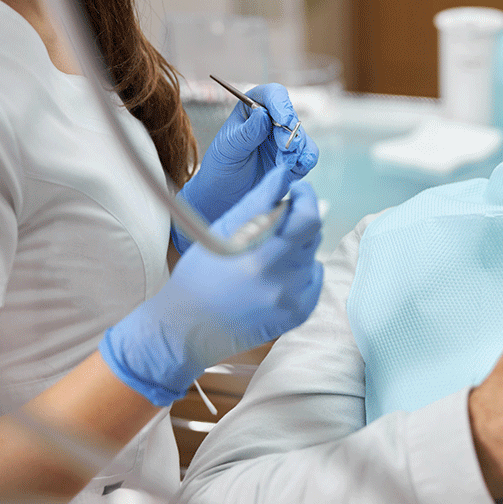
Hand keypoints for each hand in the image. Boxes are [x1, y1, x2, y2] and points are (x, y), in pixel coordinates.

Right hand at [101, 165, 323, 405]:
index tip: (296, 191)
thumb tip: (285, 174)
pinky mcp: (299, 313)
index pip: (308, 218)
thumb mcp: (222, 231)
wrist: (189, 329)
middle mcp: (282, 282)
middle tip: (273, 223)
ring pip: (312, 254)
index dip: (306, 198)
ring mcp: (293, 300)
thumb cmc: (200, 274)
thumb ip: (259, 201)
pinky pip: (313, 277)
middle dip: (298, 220)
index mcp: (260, 257)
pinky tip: (273, 274)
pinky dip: (300, 269)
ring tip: (265, 254)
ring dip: (297, 245)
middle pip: (312, 234)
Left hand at [173, 83, 318, 252]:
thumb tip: (263, 114)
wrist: (225, 195)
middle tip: (284, 148)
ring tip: (283, 164)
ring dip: (297, 149)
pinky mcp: (295, 158)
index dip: (280, 104)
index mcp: (252, 109)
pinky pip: (308, 154)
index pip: (271, 95)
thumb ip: (246, 133)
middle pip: (291, 116)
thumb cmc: (221, 167)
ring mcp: (284, 140)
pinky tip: (297, 167)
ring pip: (302, 136)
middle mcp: (272, 121)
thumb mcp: (228, 148)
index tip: (283, 120)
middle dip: (289, 132)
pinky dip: (306, 160)